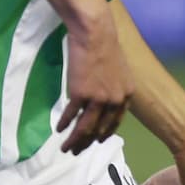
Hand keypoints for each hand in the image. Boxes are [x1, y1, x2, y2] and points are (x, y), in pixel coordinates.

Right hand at [57, 10, 134, 153]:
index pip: (115, 122)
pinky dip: (64, 124)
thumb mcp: (118, 71)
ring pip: (85, 128)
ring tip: (66, 148)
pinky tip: (58, 129)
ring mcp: (98, 98)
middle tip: (77, 151)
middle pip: (100, 130)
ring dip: (74, 140)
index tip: (95, 141)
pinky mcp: (81, 93)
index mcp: (126, 96)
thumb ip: (114, 88)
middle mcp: (115, 101)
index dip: (104, 134)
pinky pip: (71, 114)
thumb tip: (104, 98)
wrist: (95, 33)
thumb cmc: (105, 46)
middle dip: (87, 143)